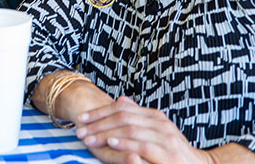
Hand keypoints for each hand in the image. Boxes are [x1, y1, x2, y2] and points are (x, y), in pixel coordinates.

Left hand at [76, 96, 212, 163]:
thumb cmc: (174, 155)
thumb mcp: (157, 133)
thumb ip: (139, 118)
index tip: (82, 118)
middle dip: (98, 123)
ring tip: (89, 138)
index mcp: (156, 117)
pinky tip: (110, 143)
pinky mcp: (167, 155)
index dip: (99, 112)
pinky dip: (125, 144)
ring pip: (129, 130)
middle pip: (123, 117)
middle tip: (80, 129)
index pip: (122, 109)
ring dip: (105, 134)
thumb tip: (121, 100)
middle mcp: (161, 124)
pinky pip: (142, 146)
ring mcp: (166, 139)